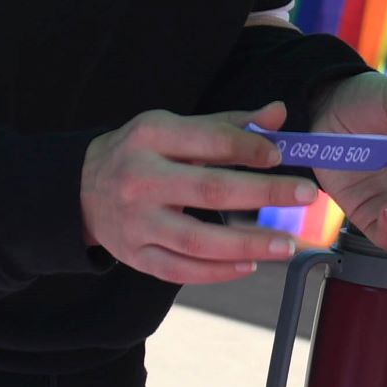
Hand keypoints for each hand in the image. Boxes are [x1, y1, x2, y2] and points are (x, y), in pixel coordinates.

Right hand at [80, 104, 315, 283]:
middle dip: (263, 193)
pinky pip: (179, 270)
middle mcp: (140, 179)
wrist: (80, 189)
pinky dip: (216, 272)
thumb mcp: (174, 128)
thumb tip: (279, 114)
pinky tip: (248, 265)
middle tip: (306, 195)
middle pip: (209, 190)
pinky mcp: (134, 255)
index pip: (207, 140)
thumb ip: (228, 124)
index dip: (247, 148)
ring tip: (286, 244)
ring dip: (247, 244)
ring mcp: (136, 222)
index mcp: (150, 137)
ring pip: (196, 240)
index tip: (280, 156)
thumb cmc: (141, 154)